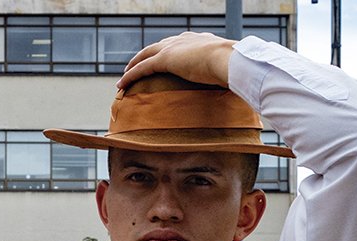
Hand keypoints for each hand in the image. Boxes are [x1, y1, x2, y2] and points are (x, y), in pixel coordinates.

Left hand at [117, 32, 237, 89]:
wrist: (229, 59)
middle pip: (157, 46)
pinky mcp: (164, 59)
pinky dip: (130, 76)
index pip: (178, 44)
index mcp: (199, 40)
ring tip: (125, 76)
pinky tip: (121, 85)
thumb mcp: (229, 67)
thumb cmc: (235, 65)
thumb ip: (226, 71)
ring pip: (145, 56)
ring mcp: (173, 48)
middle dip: (145, 55)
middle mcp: (183, 40)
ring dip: (133, 66)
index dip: (167, 50)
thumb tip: (234, 82)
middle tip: (136, 65)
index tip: (162, 57)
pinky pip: (141, 68)